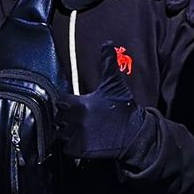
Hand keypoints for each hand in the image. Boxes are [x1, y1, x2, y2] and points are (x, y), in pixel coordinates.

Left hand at [55, 46, 143, 160]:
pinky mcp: (81, 150)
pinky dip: (70, 146)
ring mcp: (78, 136)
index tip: (70, 103)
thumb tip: (107, 43)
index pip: (60, 100)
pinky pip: (66, 148)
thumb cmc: (124, 109)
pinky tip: (79, 141)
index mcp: (80, 103)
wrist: (135, 134)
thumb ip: (107, 63)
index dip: (64, 102)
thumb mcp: (114, 84)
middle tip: (73, 117)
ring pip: (60, 133)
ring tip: (75, 130)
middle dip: (63, 117)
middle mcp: (76, 120)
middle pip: (58, 117)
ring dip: (65, 132)